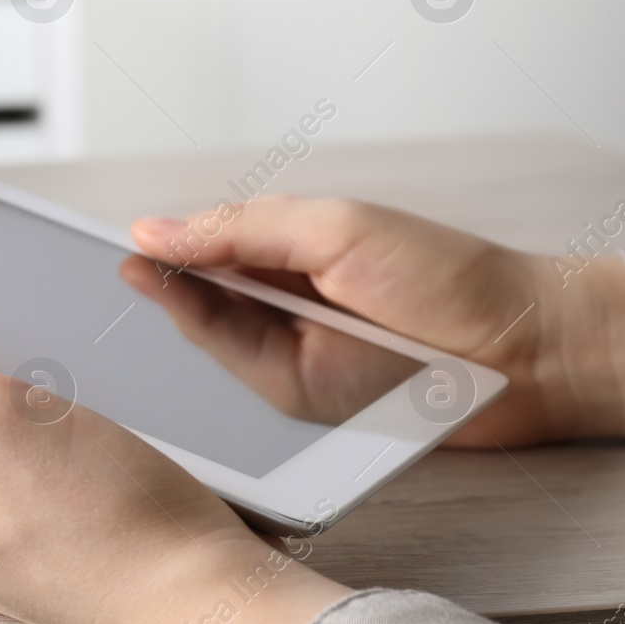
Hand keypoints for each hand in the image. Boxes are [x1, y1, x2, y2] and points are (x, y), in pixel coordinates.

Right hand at [118, 254, 421, 426]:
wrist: (520, 352)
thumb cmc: (445, 274)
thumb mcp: (334, 228)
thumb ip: (240, 231)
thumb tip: (154, 231)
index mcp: (286, 243)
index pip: (202, 241)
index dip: (157, 242)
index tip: (111, 237)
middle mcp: (279, 296)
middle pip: (193, 288)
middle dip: (150, 277)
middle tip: (104, 263)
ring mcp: (284, 347)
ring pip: (203, 330)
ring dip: (170, 307)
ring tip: (131, 279)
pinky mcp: (294, 395)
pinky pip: (232, 372)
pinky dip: (205, 347)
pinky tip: (176, 316)